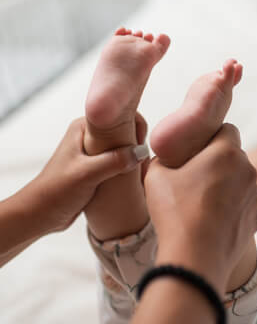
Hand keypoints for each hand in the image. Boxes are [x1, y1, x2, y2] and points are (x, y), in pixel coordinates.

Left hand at [30, 118, 144, 233]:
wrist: (41, 214)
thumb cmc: (55, 191)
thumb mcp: (87, 174)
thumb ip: (114, 161)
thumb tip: (141, 152)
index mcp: (84, 127)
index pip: (118, 115)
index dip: (135, 126)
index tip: (142, 145)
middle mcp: (89, 135)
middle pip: (124, 131)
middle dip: (136, 144)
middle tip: (142, 162)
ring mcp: (94, 151)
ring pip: (123, 148)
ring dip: (133, 158)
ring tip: (139, 172)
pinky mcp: (97, 166)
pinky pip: (119, 161)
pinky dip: (128, 168)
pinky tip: (133, 179)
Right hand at [144, 124, 256, 292]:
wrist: (196, 259)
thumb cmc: (175, 213)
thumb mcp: (155, 176)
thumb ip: (162, 157)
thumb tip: (166, 156)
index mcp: (226, 153)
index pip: (227, 128)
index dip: (213, 135)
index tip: (200, 148)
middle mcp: (248, 169)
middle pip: (235, 154)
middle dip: (219, 160)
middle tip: (198, 176)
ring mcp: (256, 194)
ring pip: (242, 178)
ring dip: (229, 182)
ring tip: (205, 201)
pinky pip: (246, 201)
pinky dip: (235, 204)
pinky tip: (216, 218)